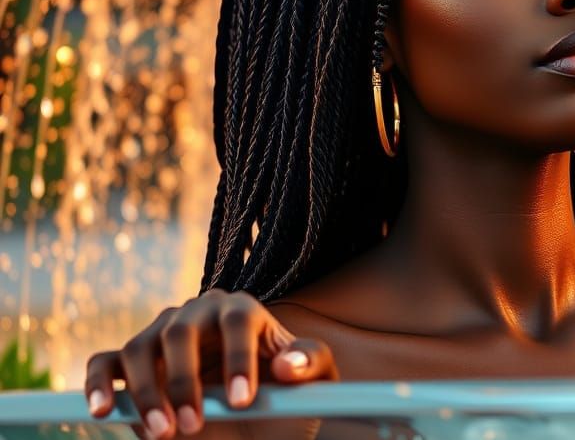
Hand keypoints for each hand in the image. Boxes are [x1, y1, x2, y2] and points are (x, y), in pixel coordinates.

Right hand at [83, 288, 339, 438]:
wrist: (253, 425)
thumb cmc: (284, 396)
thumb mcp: (313, 382)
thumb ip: (311, 364)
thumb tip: (287, 364)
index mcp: (242, 311)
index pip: (237, 322)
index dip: (238, 359)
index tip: (242, 401)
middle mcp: (197, 314)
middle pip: (180, 332)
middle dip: (184, 381)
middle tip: (195, 425)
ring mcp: (159, 336)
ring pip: (139, 348)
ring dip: (146, 391)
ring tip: (165, 434)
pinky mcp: (129, 364)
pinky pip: (103, 364)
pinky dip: (97, 385)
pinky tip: (103, 412)